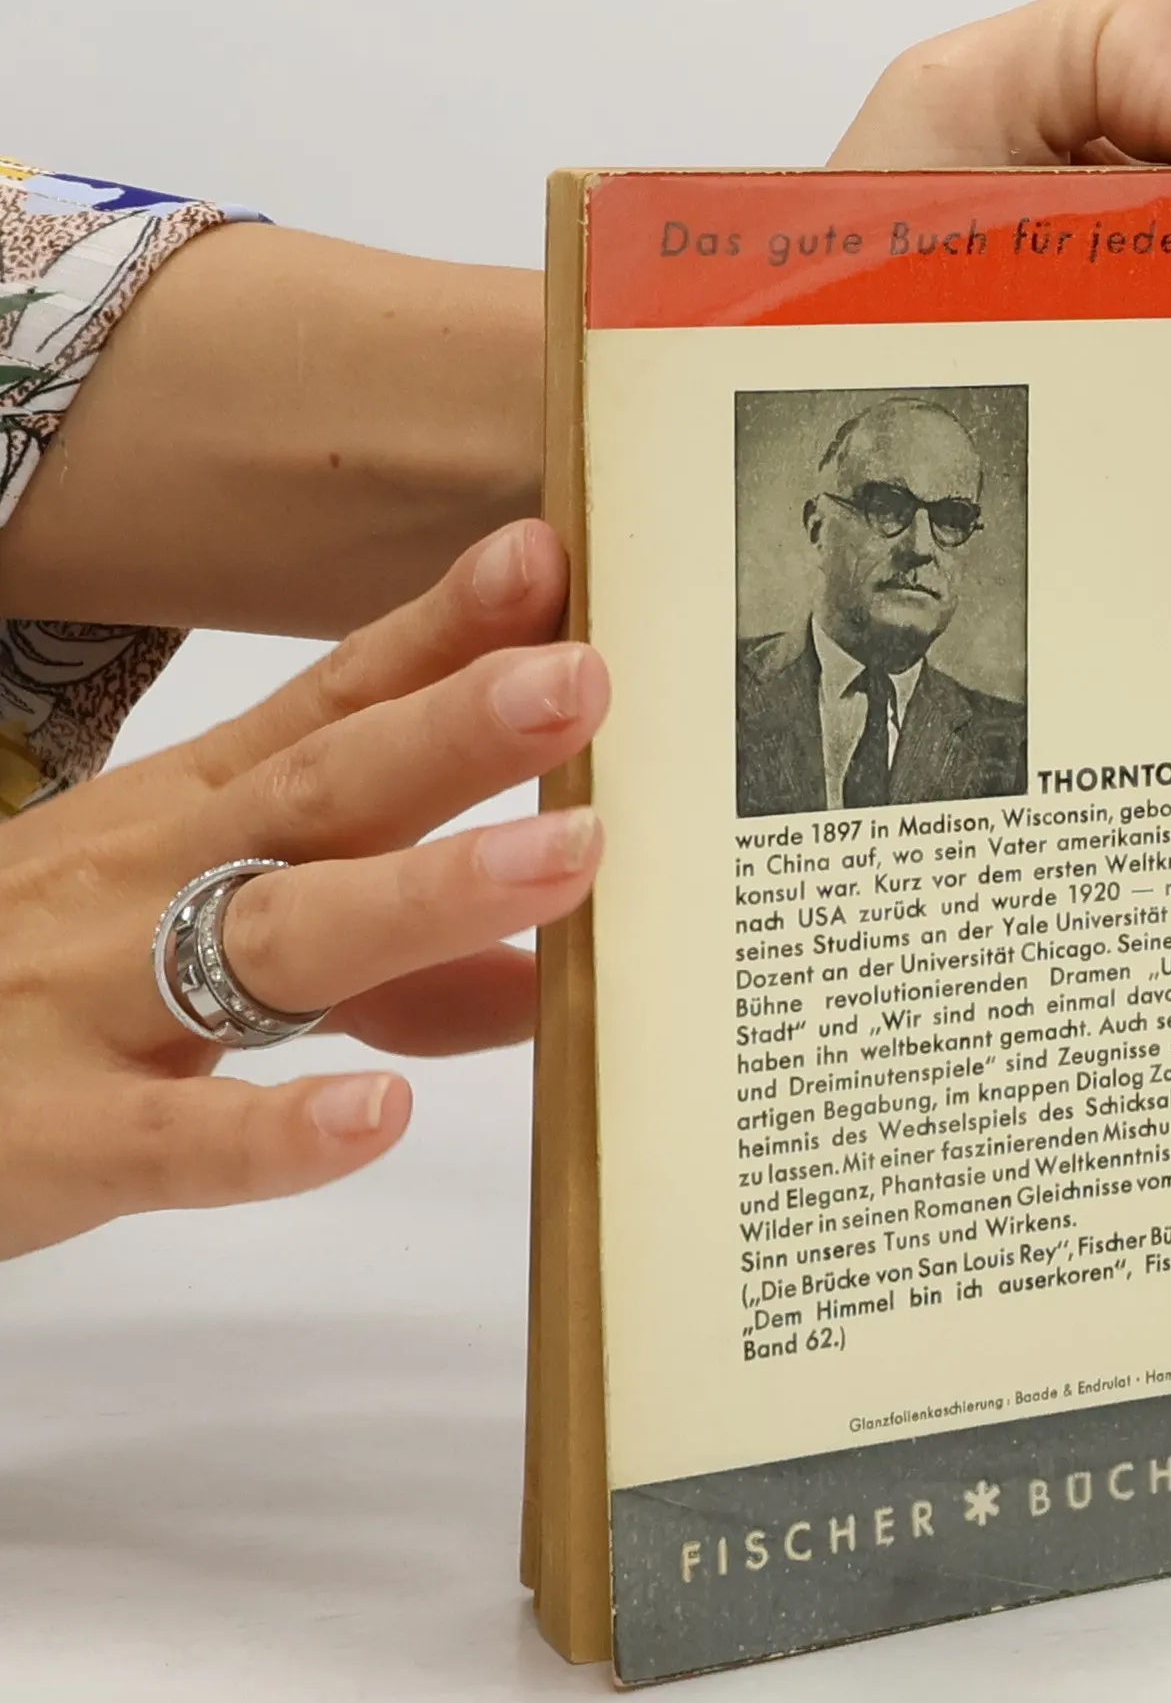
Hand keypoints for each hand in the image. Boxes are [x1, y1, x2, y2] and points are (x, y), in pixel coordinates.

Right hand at [0, 521, 604, 1259]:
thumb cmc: (37, 981)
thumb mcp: (200, 932)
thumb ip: (381, 961)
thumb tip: (539, 973)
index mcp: (193, 813)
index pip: (331, 706)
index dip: (439, 634)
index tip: (549, 564)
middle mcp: (159, 880)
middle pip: (325, 791)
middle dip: (456, 731)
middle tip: (584, 677)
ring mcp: (103, 998)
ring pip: (276, 934)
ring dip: (424, 893)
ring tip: (562, 861)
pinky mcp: (62, 1133)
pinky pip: (177, 1137)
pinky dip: (275, 1129)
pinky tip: (378, 1116)